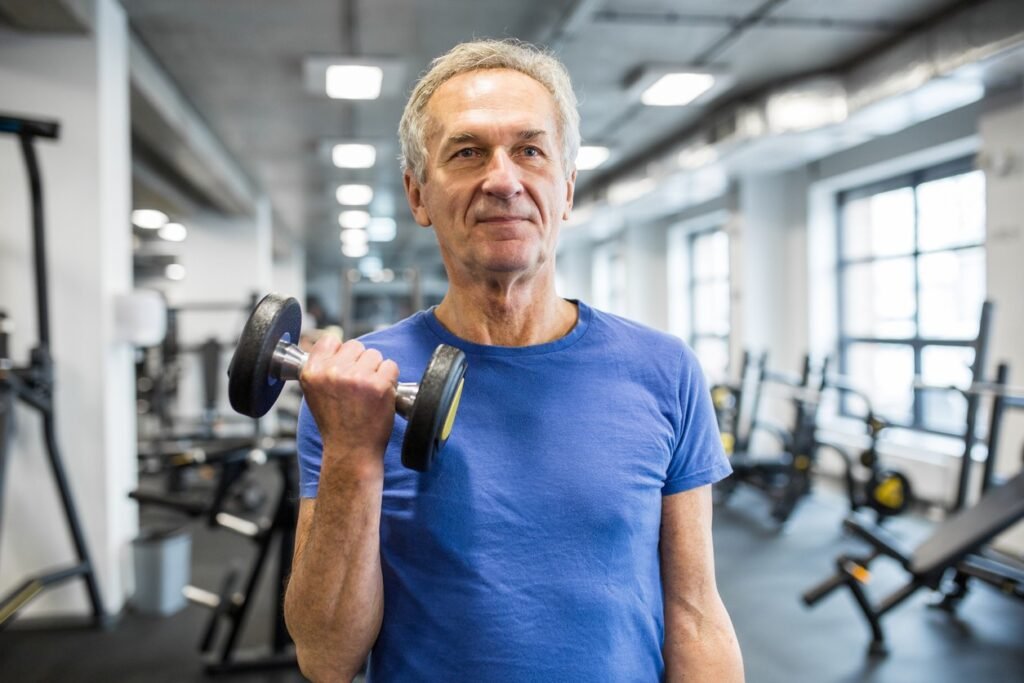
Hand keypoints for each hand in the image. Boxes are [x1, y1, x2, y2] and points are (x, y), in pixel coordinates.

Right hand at [300, 336, 399, 473]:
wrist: (351, 450)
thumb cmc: (335, 425)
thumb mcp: (314, 393)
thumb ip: (321, 368)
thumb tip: (335, 346)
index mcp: (313, 372)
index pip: (330, 340)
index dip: (341, 353)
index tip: (344, 366)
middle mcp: (333, 372)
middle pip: (356, 346)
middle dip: (360, 362)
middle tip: (358, 386)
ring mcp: (357, 377)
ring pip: (374, 355)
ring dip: (376, 370)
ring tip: (368, 392)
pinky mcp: (379, 385)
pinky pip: (391, 366)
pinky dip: (390, 379)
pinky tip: (380, 395)